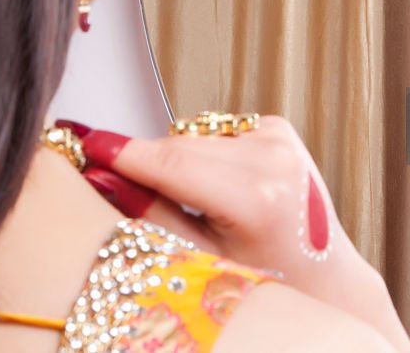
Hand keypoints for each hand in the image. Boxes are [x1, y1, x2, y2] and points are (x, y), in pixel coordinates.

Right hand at [63, 117, 378, 306]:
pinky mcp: (278, 128)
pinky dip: (206, 156)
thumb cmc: (270, 280)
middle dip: (145, 162)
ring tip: (200, 206)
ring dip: (180, 160)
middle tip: (121, 186)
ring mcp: (279, 138)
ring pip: (193, 136)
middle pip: (177, 144)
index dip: (121, 153)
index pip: (169, 161)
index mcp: (257, 196)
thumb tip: (102, 175)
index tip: (85, 145)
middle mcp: (272, 157)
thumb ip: (149, 213)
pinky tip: (222, 189)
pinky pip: (214, 134)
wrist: (324, 277)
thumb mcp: (200, 259)